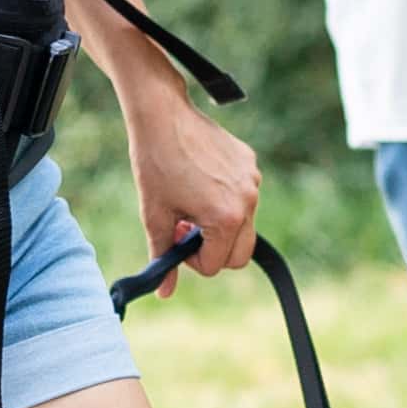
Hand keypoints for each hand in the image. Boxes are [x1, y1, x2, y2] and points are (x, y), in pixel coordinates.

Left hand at [125, 88, 263, 281]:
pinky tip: (199, 181)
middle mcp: (248, 201)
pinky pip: (244, 197)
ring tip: (190, 204)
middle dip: (212, 250)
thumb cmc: (154, 164)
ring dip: (218, 226)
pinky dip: (225, 200)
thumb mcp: (154, 216)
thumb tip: (164, 292)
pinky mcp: (251, 163)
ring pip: (243, 226)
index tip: (175, 236)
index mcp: (225, 218)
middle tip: (184, 228)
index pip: (214, 266)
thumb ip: (163, 256)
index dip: (190, 259)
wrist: (162, 115)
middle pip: (239, 255)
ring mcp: (253, 180)